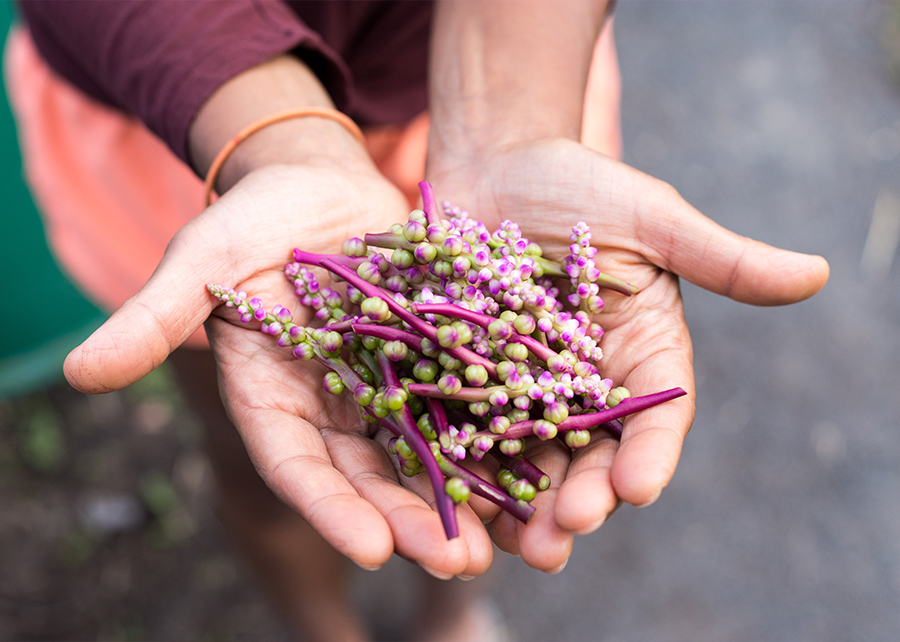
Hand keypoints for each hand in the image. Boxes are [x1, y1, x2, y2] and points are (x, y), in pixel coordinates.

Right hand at [63, 161, 495, 576]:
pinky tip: (536, 468)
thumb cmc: (251, 217)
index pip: (297, 465)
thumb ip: (151, 317)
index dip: (331, 508)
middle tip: (457, 560)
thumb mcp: (200, 259)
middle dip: (410, 518)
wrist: (320, 181)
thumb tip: (77, 374)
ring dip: (464, 496)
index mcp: (271, 398)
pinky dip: (499, 436)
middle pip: (369, 475)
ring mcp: (384, 387)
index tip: (373, 548)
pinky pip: (468, 403)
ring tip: (506, 540)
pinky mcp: (431, 359)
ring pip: (424, 453)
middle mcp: (328, 407)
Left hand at [426, 138, 828, 568]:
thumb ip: (722, 258)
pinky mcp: (468, 379)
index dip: (650, 454)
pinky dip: (465, 466)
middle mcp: (588, 382)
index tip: (636, 488)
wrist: (498, 162)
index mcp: (641, 354)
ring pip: (531, 458)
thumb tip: (816, 274)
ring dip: (524, 506)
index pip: (656, 415)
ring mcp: (525, 385)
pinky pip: (468, 429)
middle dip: (583, 497)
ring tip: (514, 545)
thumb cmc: (582, 184)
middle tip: (564, 533)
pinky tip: (456, 500)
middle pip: (592, 453)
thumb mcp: (653, 219)